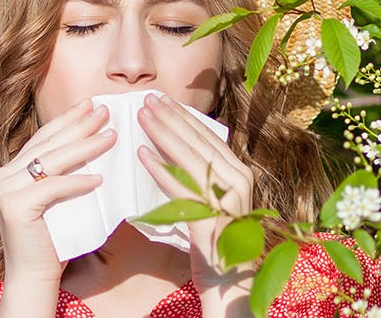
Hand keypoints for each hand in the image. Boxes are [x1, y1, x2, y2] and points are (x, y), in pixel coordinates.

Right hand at [0, 99, 115, 284]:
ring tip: (110, 136)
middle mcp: (1, 176)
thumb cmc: (51, 240)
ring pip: (51, 162)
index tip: (90, 105)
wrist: (33, 275)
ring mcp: (4, 190)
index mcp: (8, 171)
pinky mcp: (15, 205)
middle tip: (104, 110)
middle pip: (47, 144)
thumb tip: (95, 144)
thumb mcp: (57, 200)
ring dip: (84, 147)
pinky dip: (78, 183)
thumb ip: (62, 175)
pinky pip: (53, 188)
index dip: (66, 120)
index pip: (42, 139)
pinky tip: (99, 179)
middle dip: (79, 125)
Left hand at [134, 93, 258, 313]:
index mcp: (238, 173)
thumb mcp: (211, 200)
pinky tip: (142, 155)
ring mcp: (227, 199)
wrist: (229, 280)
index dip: (182, 117)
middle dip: (170, 118)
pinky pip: (182, 188)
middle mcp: (237, 181)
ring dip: (164, 135)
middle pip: (198, 142)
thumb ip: (200, 176)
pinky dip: (161, 170)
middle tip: (146, 100)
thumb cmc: (216, 240)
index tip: (161, 100)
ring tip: (141, 118)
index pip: (206, 137)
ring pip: (191, 159)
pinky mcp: (212, 218)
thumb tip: (172, 150)